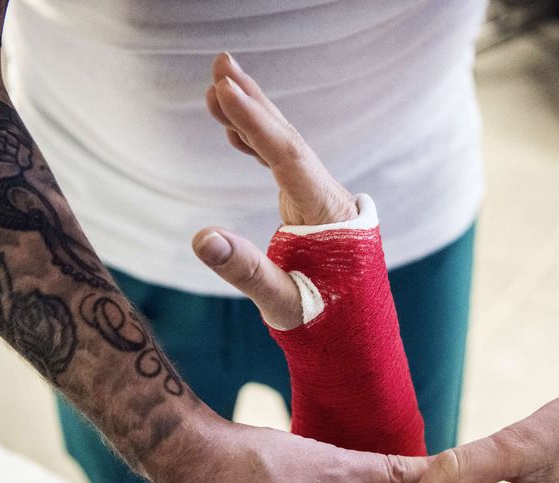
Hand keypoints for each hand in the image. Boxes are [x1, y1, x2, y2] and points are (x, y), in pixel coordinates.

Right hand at [193, 52, 357, 329]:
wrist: (358, 342)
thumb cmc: (326, 327)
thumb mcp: (284, 304)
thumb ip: (246, 271)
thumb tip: (200, 238)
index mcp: (330, 217)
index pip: (289, 159)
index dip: (255, 123)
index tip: (225, 91)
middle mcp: (331, 200)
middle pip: (290, 140)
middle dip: (255, 102)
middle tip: (221, 63)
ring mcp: (323, 202)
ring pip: (286, 149)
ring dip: (254, 117)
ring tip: (220, 85)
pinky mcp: (313, 209)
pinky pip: (283, 168)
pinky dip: (258, 147)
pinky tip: (233, 131)